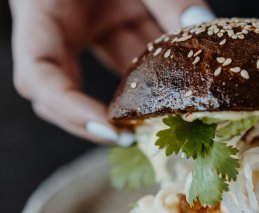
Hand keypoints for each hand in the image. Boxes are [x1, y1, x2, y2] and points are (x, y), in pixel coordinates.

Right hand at [10, 0, 214, 142]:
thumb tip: (205, 26)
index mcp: (43, 8)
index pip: (39, 75)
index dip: (69, 108)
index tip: (110, 128)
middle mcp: (60, 24)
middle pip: (60, 91)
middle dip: (94, 118)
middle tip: (136, 139)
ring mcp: (85, 26)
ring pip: (100, 76)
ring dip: (131, 98)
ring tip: (162, 118)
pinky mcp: (108, 24)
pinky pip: (125, 58)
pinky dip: (148, 73)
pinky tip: (172, 84)